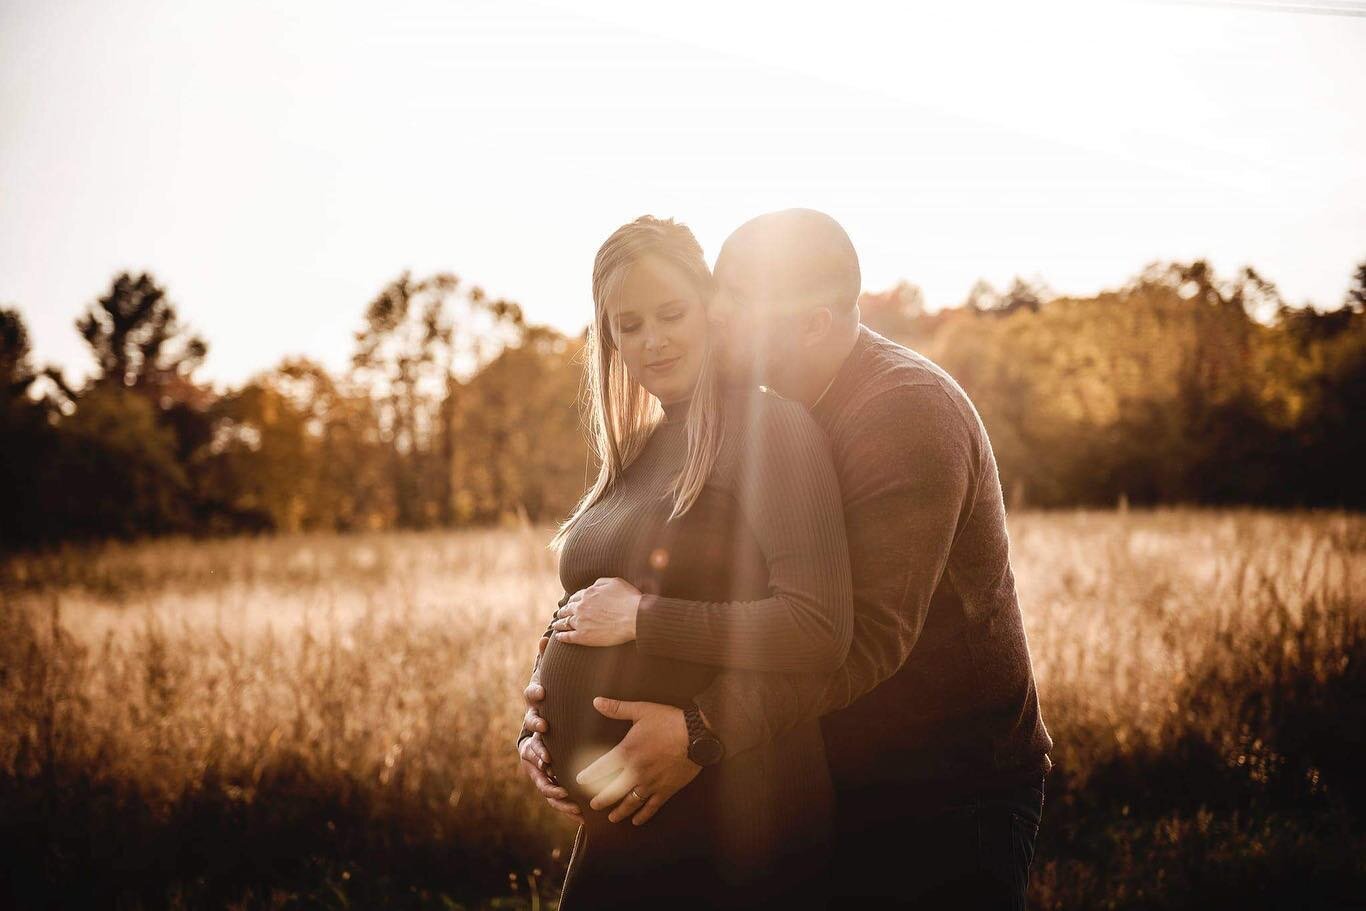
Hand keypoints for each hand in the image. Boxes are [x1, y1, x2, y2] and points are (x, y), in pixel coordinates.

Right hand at [517, 638, 579, 819]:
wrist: (559, 727)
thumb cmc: (560, 702)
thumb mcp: (559, 681)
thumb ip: (551, 662)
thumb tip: (544, 638)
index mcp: (537, 708)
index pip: (531, 700)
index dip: (535, 699)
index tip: (544, 696)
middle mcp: (533, 733)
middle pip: (530, 739)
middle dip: (538, 746)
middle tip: (547, 746)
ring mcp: (537, 755)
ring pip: (537, 769)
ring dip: (547, 778)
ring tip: (559, 783)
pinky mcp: (547, 774)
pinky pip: (550, 788)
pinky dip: (560, 799)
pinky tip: (574, 810)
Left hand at [550, 578, 641, 646]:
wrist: (635, 617)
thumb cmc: (628, 599)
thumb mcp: (614, 582)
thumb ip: (600, 583)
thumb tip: (592, 586)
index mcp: (588, 594)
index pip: (575, 597)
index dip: (572, 601)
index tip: (571, 604)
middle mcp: (581, 607)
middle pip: (567, 609)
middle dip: (563, 611)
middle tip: (560, 615)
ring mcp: (581, 622)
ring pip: (564, 623)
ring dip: (559, 624)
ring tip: (556, 626)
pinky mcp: (583, 637)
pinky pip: (568, 637)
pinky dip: (561, 637)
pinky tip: (558, 637)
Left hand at [576, 697, 700, 825]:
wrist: (696, 734)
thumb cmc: (669, 721)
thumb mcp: (641, 710)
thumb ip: (617, 708)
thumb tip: (597, 701)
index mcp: (626, 752)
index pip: (600, 768)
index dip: (588, 776)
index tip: (580, 781)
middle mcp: (635, 771)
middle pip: (612, 791)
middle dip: (600, 800)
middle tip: (593, 805)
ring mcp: (651, 783)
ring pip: (630, 803)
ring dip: (619, 812)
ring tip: (612, 818)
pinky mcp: (666, 790)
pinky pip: (652, 807)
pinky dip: (643, 816)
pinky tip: (637, 821)